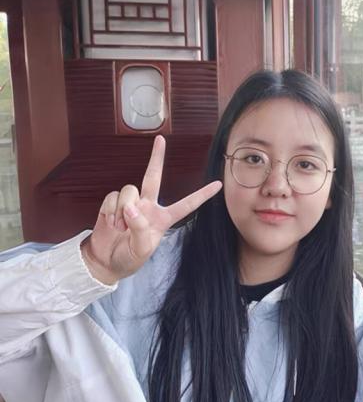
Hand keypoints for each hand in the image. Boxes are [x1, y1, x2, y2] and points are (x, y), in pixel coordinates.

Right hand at [81, 136, 221, 283]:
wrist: (105, 262)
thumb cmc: (128, 258)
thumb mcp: (140, 250)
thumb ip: (139, 229)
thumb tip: (132, 209)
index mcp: (163, 219)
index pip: (186, 205)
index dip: (202, 195)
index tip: (218, 184)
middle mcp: (148, 207)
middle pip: (153, 177)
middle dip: (156, 158)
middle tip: (160, 139)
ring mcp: (130, 204)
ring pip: (130, 190)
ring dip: (123, 209)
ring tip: (120, 227)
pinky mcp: (113, 203)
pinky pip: (113, 196)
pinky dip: (111, 210)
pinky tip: (111, 223)